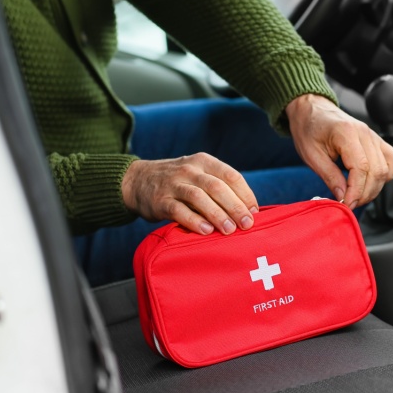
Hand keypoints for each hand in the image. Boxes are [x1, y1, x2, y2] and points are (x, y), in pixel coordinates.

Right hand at [121, 153, 258, 234]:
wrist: (137, 180)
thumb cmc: (178, 182)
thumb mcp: (198, 174)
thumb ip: (219, 186)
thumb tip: (249, 211)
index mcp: (204, 161)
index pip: (231, 176)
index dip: (245, 194)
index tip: (255, 212)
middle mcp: (190, 170)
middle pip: (217, 187)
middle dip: (235, 206)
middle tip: (247, 225)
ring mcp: (174, 184)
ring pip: (200, 198)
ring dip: (217, 214)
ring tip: (229, 230)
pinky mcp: (160, 200)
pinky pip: (179, 211)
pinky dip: (194, 221)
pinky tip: (206, 231)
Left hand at [286, 94, 392, 208]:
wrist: (312, 111)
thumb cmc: (309, 129)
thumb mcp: (311, 155)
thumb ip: (329, 176)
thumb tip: (343, 196)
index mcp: (346, 133)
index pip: (361, 167)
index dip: (356, 191)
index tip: (347, 204)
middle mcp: (364, 132)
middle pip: (377, 170)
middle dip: (365, 193)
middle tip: (350, 203)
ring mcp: (373, 135)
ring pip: (386, 168)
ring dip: (375, 188)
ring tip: (357, 195)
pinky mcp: (377, 140)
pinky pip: (392, 160)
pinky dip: (385, 176)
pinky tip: (369, 182)